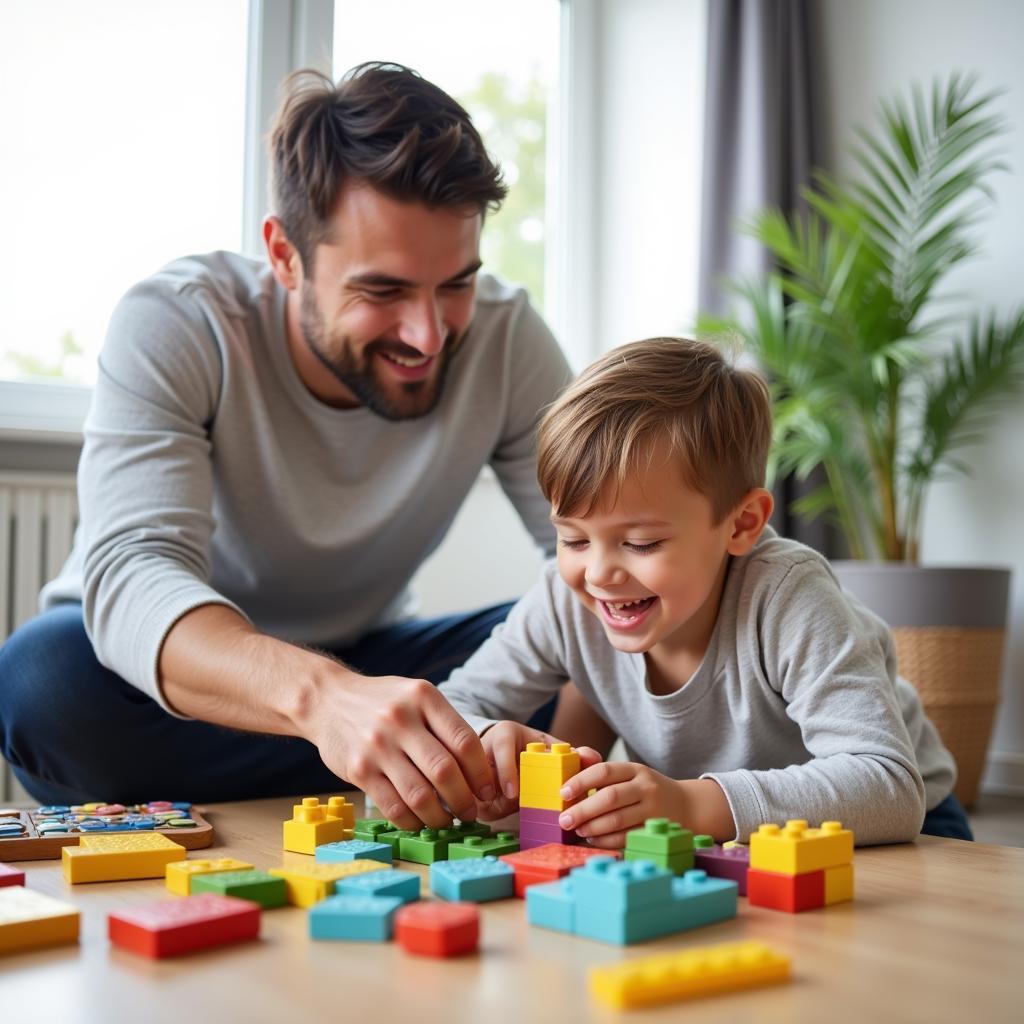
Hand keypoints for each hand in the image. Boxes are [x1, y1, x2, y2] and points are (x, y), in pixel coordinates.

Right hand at [303, 670, 496, 831]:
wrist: (328, 700)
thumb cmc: (383, 702)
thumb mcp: (416, 696)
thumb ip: (444, 724)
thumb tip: (479, 771)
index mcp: (424, 697)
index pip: (465, 742)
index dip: (481, 773)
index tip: (487, 791)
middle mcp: (401, 720)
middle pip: (445, 771)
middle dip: (464, 800)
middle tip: (470, 812)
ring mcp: (378, 745)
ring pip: (420, 795)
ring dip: (439, 816)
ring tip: (446, 820)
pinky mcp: (359, 770)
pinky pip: (393, 806)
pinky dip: (412, 821)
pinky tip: (419, 821)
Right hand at [478, 720, 602, 820]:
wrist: (502, 751)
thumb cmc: (531, 752)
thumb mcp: (550, 749)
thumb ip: (574, 754)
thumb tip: (595, 759)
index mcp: (504, 733)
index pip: (501, 748)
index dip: (507, 771)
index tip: (514, 794)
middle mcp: (482, 746)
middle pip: (482, 772)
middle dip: (496, 795)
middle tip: (510, 809)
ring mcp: (468, 764)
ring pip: (473, 788)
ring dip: (488, 803)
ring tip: (501, 810)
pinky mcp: (462, 783)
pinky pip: (470, 800)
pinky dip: (482, 807)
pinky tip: (492, 811)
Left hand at [556, 761, 686, 848]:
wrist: (689, 805)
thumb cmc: (649, 790)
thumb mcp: (633, 775)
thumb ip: (605, 775)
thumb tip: (570, 783)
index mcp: (636, 770)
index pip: (604, 771)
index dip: (581, 781)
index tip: (563, 793)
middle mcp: (646, 787)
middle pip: (609, 797)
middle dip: (583, 810)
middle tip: (564, 820)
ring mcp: (653, 810)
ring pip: (617, 820)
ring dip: (593, 828)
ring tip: (578, 831)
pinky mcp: (655, 830)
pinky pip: (626, 838)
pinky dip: (606, 841)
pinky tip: (594, 840)